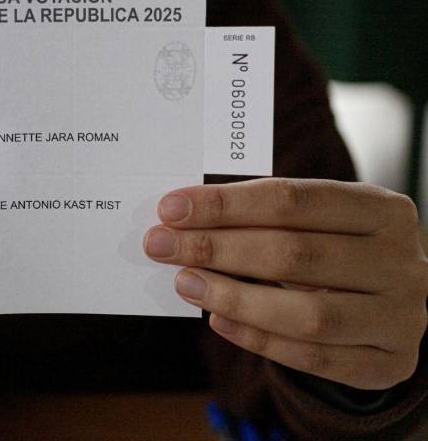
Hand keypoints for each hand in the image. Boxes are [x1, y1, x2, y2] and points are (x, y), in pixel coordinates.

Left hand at [144, 178, 427, 390]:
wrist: (395, 301)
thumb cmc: (340, 248)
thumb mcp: (319, 220)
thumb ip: (264, 215)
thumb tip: (182, 217)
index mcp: (382, 209)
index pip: (292, 200)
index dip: (226, 204)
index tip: (171, 208)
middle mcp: (400, 262)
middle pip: (294, 253)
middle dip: (216, 248)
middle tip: (161, 244)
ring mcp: (401, 317)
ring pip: (306, 314)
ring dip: (233, 297)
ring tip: (184, 282)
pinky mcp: (389, 363)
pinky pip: (314, 357)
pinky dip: (258, 340)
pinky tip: (217, 320)